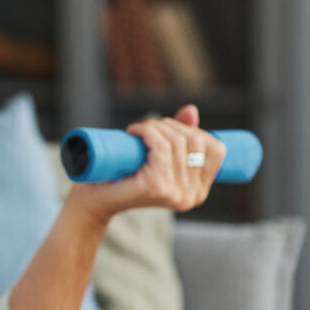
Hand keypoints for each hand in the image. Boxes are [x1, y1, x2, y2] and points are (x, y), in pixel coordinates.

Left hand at [65, 104, 225, 223]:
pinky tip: (134, 131)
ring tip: (139, 129)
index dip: (196, 130)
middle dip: (172, 125)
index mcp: (198, 192)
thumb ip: (178, 136)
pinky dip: (148, 132)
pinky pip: (160, 147)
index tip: (171, 127)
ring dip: (156, 126)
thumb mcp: (158, 157)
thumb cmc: (125, 177)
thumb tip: (191, 109)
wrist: (93, 200)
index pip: (216, 150)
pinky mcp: (156, 186)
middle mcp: (192, 196)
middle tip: (148, 127)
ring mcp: (175, 192)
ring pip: (176, 142)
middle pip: (196, 142)